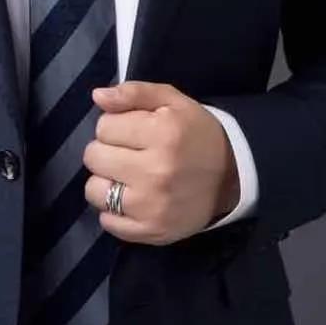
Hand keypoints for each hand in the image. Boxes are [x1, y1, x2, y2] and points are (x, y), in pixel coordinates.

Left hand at [83, 80, 240, 244]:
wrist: (231, 177)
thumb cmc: (196, 132)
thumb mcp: (171, 101)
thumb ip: (133, 92)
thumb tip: (97, 96)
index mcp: (162, 134)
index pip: (103, 126)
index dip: (114, 124)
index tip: (131, 130)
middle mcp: (155, 172)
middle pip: (94, 157)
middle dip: (106, 150)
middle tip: (128, 152)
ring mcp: (152, 206)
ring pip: (94, 190)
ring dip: (105, 180)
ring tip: (125, 175)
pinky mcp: (152, 231)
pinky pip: (107, 221)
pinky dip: (112, 210)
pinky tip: (131, 198)